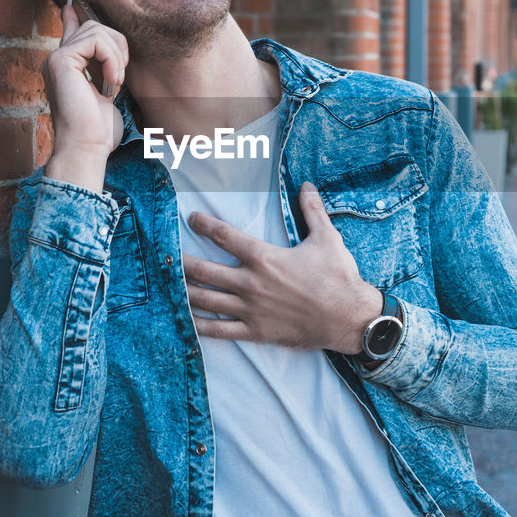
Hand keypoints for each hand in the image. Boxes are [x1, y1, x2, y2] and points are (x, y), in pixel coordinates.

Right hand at [42, 3, 127, 190]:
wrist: (86, 147)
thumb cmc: (97, 130)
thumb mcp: (106, 92)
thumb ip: (105, 68)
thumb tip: (112, 49)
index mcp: (67, 67)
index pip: (69, 31)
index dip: (74, 15)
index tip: (73, 2)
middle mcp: (57, 60)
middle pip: (93, 26)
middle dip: (117, 44)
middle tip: (120, 75)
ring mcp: (56, 59)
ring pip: (97, 30)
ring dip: (116, 54)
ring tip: (115, 81)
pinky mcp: (62, 60)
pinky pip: (96, 40)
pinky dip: (112, 59)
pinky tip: (111, 81)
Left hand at [183, 182, 383, 352]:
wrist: (348, 318)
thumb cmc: (338, 277)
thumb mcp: (327, 238)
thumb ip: (312, 210)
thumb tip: (306, 185)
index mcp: (264, 257)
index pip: (224, 236)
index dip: (204, 224)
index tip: (191, 218)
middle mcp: (251, 283)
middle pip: (202, 271)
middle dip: (181, 262)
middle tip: (167, 256)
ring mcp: (250, 309)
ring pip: (204, 300)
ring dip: (184, 291)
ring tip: (170, 285)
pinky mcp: (254, 331)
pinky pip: (218, 330)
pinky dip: (198, 325)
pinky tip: (186, 319)